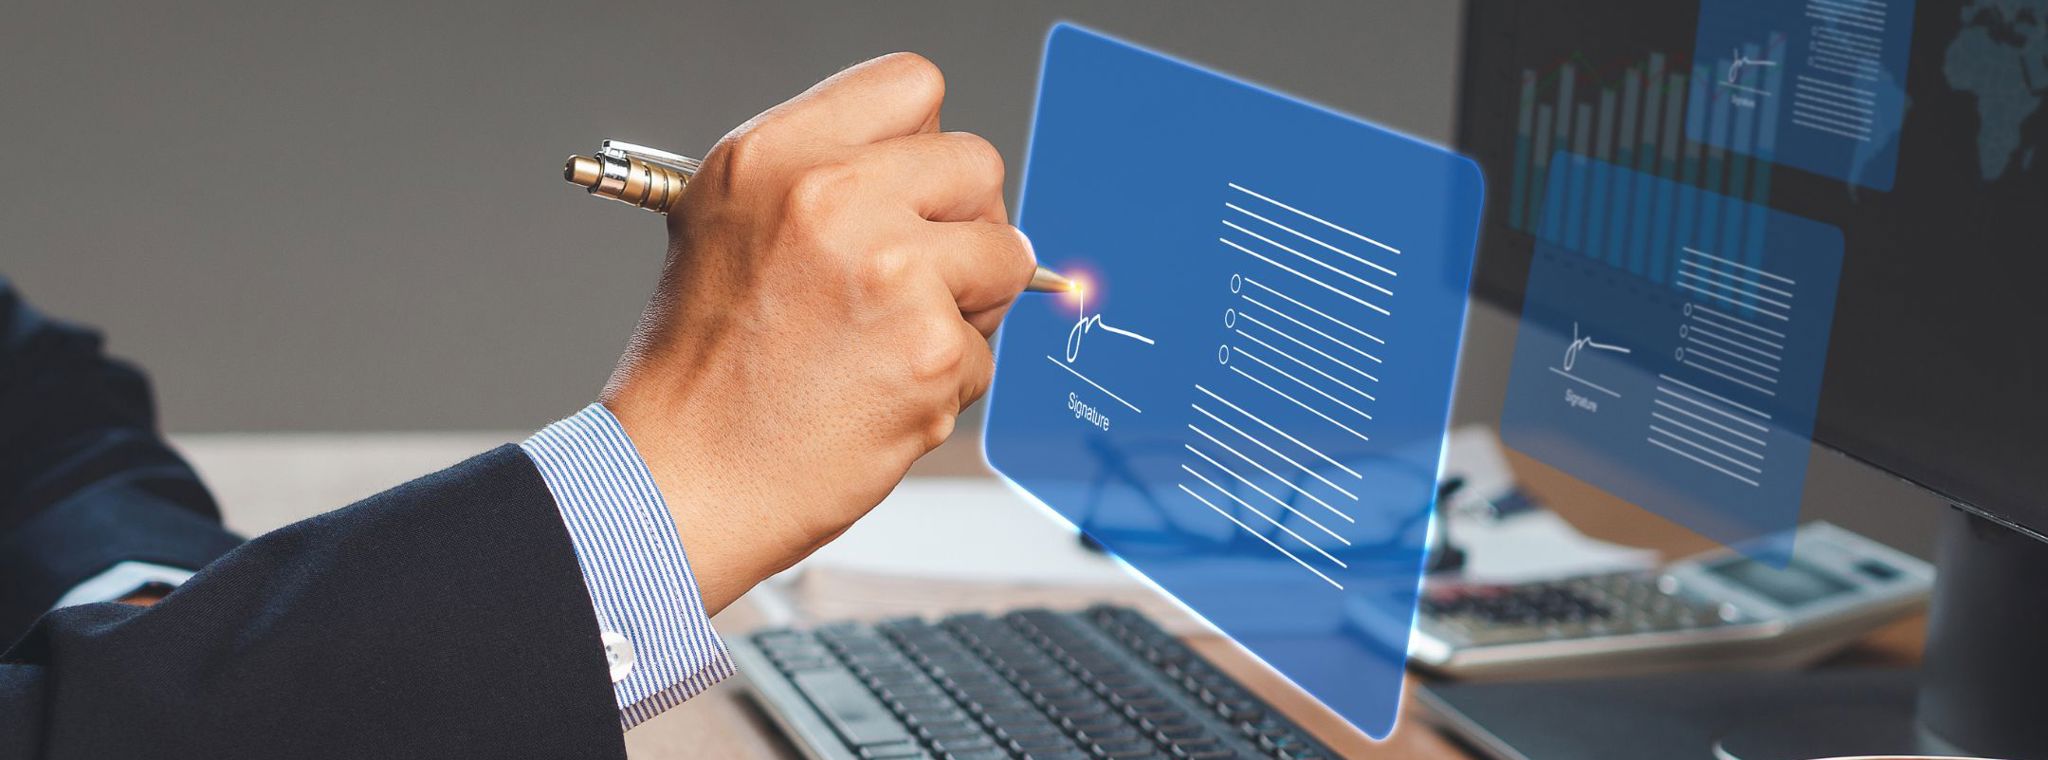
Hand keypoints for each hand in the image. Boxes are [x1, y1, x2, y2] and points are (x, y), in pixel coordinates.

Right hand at [601, 53, 1034, 613]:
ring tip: (885, 344)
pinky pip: (987, 352)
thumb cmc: (699, 367)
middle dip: (962, 226)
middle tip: (910, 281)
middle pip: (978, 167)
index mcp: (778, 153)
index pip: (912, 87)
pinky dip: (945, 384)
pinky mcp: (931, 350)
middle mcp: (834, 198)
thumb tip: (929, 171)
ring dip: (968, 306)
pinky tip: (876, 398)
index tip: (915, 192)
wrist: (679, 479)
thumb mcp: (726, 220)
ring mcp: (891, 271)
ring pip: (1005, 257)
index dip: (925, 144)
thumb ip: (824, 174)